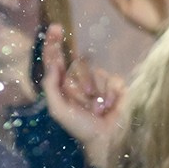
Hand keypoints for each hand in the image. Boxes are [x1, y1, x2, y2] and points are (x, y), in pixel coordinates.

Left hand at [40, 25, 125, 167]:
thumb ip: (51, 86)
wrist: (107, 139)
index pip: (56, 59)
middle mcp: (81, 79)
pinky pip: (112, 79)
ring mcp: (99, 81)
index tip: (56, 28)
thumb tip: (54, 64)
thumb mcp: (58, 109)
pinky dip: (110, 95)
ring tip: (98, 109)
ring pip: (96, 72)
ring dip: (96, 93)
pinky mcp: (116, 85)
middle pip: (78, 63)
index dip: (54, 43)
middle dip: (81, 81)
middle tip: (85, 98)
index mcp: (63, 84)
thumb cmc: (80, 127)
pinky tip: (110, 107)